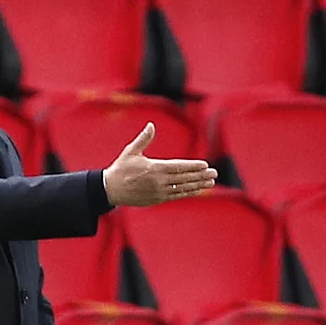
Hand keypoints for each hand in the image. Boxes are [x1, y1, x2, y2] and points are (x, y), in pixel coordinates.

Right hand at [103, 122, 217, 206]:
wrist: (111, 189)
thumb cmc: (121, 168)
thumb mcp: (131, 151)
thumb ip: (143, 139)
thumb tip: (151, 125)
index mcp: (153, 168)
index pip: (178, 167)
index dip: (192, 166)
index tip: (205, 165)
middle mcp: (158, 181)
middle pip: (183, 178)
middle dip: (200, 176)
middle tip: (214, 173)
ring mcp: (159, 192)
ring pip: (183, 188)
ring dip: (198, 185)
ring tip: (211, 182)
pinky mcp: (158, 199)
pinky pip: (177, 195)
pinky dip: (188, 192)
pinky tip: (198, 189)